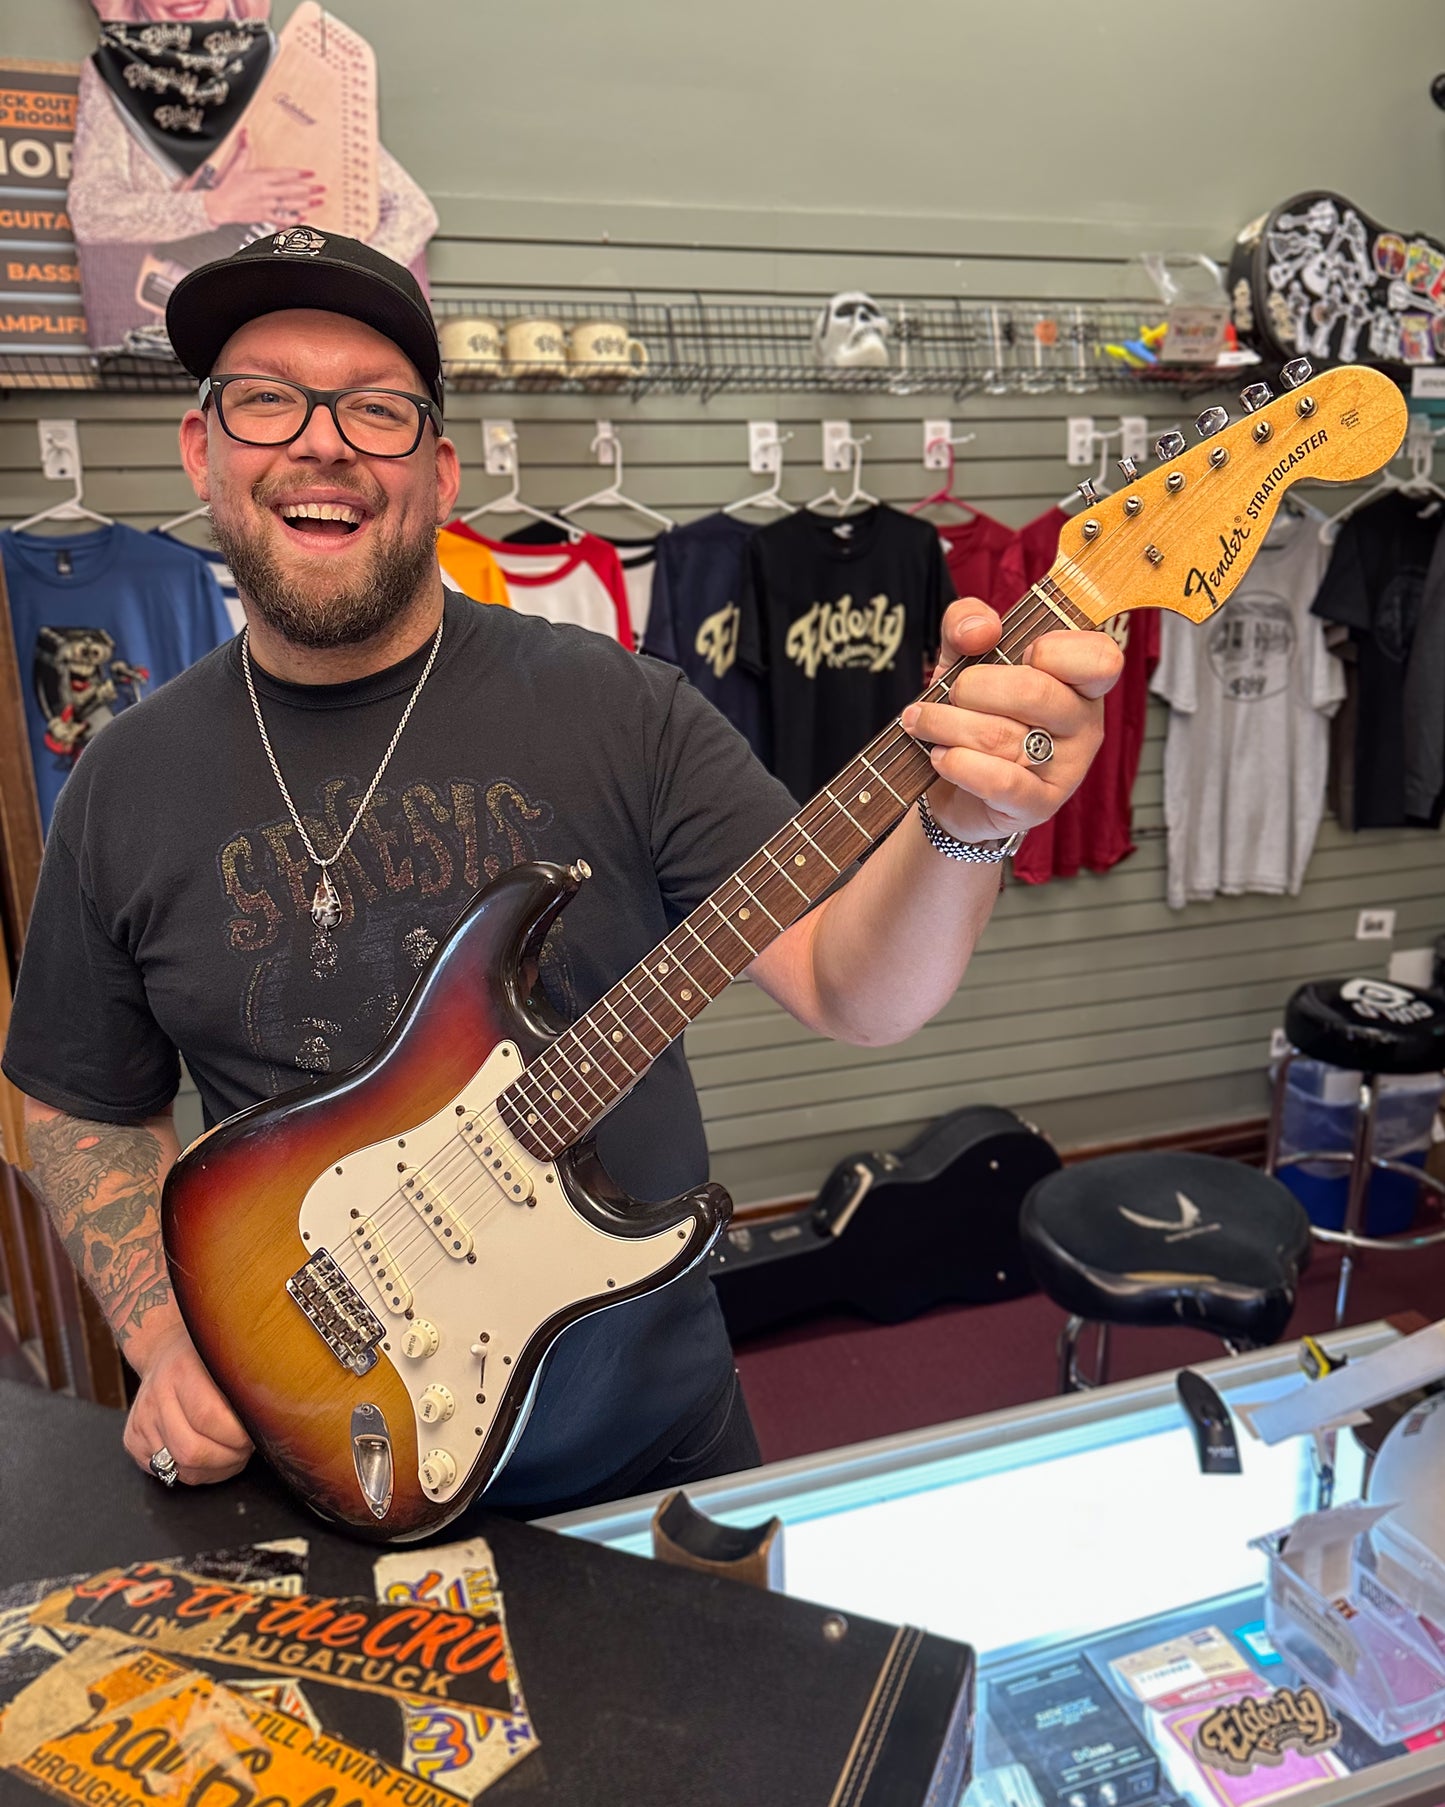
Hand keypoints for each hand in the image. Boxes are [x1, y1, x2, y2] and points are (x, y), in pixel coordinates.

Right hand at [122, 1320, 252, 1485]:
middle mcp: (156, 1397)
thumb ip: (246, 1379)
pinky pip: (167, 1473)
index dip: (238, 1435)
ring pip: (181, 1468)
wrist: (162, 1351)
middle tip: (246, 1449)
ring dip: (215, 1470)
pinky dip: (195, 1472)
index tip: (256, 1433)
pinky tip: (210, 1458)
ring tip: (232, 1455)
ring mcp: (141, 1421)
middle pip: (192, 1451)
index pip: (209, 1417)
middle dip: (228, 1458)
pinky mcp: (133, 1441)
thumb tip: (278, 1409)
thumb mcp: (224, 1355)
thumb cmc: (204, 1357)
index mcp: (182, 1371)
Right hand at [201, 132, 324, 226]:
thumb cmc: (227, 188)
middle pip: (292, 190)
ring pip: (290, 205)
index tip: (311, 173)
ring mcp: (266, 205)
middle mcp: (266, 192)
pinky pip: (281, 219)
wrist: (219, 206)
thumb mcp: (235, 166)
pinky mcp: (264, 217)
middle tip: (322, 189)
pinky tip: (303, 218)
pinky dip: (293, 220)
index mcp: (260, 178)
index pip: (284, 175)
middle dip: (309, 189)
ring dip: (306, 204)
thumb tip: (245, 133)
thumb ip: (244, 151)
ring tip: (318, 202)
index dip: (299, 174)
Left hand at [900, 598, 1123, 843]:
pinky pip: (1001, 782)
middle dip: (973, 687)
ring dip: (947, 724)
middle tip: (950, 692)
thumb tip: (980, 630)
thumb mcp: (964, 658)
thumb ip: (967, 623)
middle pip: (1035, 693)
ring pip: (1003, 736)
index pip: (1100, 658)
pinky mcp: (1038, 805)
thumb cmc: (973, 714)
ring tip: (925, 723)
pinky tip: (941, 757)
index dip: (1053, 649)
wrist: (955, 788)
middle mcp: (1084, 724)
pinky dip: (959, 764)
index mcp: (1081, 681)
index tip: (1019, 653)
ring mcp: (1066, 769)